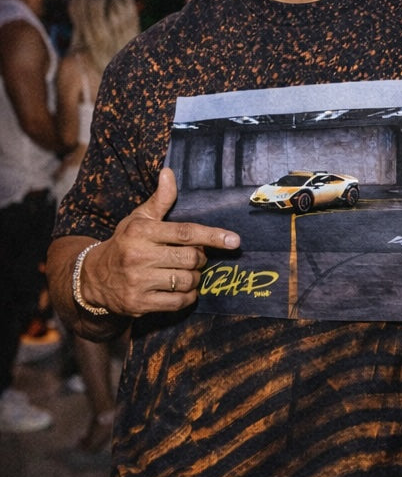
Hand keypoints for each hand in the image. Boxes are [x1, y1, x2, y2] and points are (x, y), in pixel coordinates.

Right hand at [79, 168, 239, 317]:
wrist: (94, 278)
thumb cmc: (125, 243)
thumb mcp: (138, 219)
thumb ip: (159, 200)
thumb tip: (169, 172)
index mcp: (141, 232)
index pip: (185, 233)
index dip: (212, 236)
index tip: (234, 240)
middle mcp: (138, 257)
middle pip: (190, 258)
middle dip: (200, 258)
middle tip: (196, 257)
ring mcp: (138, 282)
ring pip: (186, 281)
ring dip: (195, 278)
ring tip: (189, 273)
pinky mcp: (138, 304)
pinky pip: (176, 302)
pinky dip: (188, 297)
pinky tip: (184, 290)